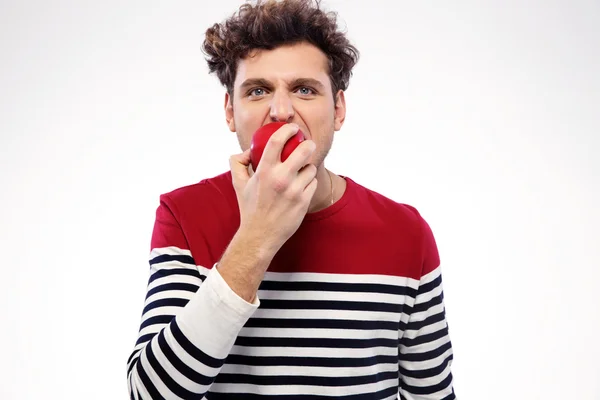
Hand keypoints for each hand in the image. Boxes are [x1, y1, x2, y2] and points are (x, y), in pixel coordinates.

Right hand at [229, 123, 317, 251]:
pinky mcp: (304, 201)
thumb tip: (247, 151)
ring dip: (307, 167)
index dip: (287, 130)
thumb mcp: (238, 183)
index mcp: (264, 171)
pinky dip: (308, 183)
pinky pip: (313, 183)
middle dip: (308, 144)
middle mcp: (280, 179)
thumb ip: (237, 162)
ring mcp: (294, 191)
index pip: (277, 141)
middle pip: (304, 150)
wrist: (260, 235)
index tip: (292, 128)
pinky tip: (301, 187)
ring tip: (300, 172)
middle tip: (307, 144)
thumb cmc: (250, 207)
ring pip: (310, 168)